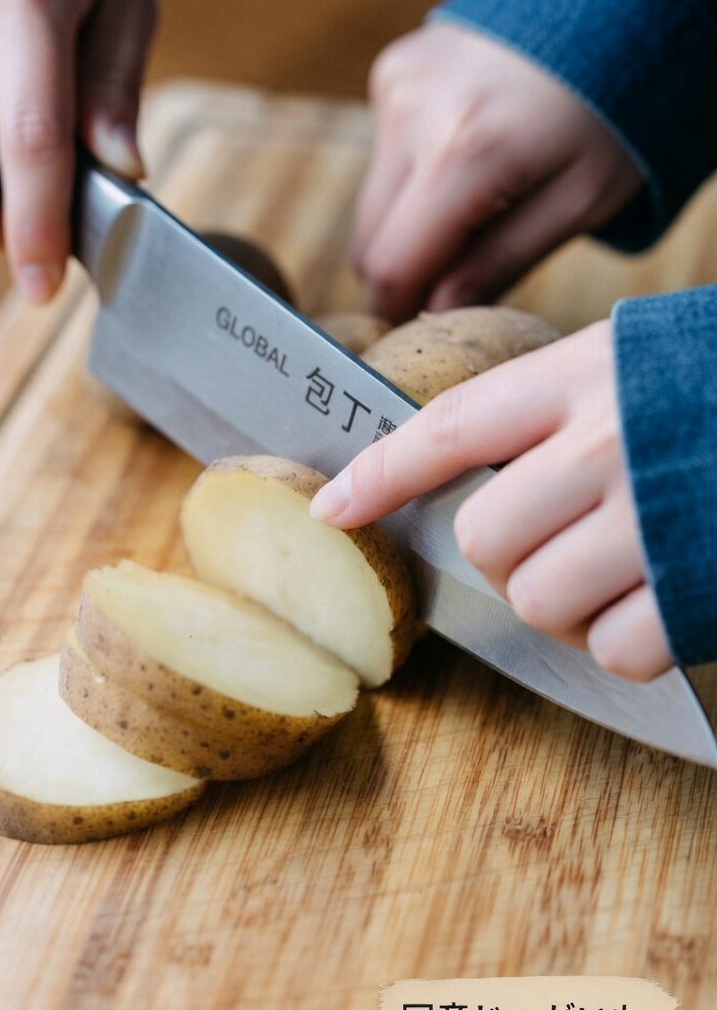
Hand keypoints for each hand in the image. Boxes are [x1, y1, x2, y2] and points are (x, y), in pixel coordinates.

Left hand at [310, 321, 672, 681]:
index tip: (330, 510)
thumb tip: (467, 472)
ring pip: (537, 600)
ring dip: (564, 605)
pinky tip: (662, 603)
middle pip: (483, 538)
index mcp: (583, 375)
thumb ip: (553, 408)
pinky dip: (626, 644)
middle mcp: (605, 443)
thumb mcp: (634, 361)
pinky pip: (612, 649)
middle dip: (508, 556)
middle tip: (561, 542)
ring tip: (620, 572)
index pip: (449, 428)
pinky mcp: (694, 586)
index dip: (382, 475)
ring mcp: (650, 518)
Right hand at [352, 22, 643, 322]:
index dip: (395, 310)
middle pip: (368, 240)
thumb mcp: (580, 202)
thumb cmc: (612, 110)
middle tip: (454, 278)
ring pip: (371, 202)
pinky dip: (414, 174)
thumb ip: (503, 262)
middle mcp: (414, 113)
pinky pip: (384, 154)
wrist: (613, 0)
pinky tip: (465, 156)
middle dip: (405, 270)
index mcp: (464, 153)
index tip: (412, 332)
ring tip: (474, 208)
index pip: (389, 266)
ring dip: (409, 223)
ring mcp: (397, 87)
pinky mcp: (393, 72)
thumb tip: (437, 312)